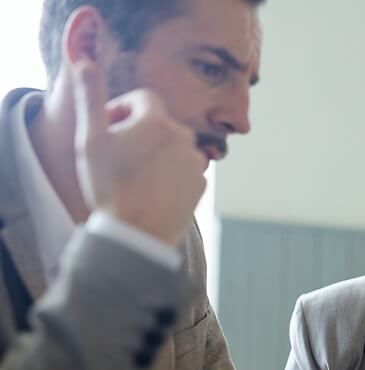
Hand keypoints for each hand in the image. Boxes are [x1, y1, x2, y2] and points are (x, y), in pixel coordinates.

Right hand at [72, 60, 206, 245]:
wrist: (135, 234)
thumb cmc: (109, 186)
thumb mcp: (91, 139)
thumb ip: (91, 97)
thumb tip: (85, 61)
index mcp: (158, 121)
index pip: (143, 98)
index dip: (122, 109)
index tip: (108, 128)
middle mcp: (184, 137)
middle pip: (159, 124)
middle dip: (139, 133)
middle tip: (118, 156)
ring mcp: (196, 163)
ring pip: (172, 148)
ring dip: (156, 154)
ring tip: (134, 176)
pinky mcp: (201, 186)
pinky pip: (183, 171)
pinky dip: (169, 175)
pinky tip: (151, 191)